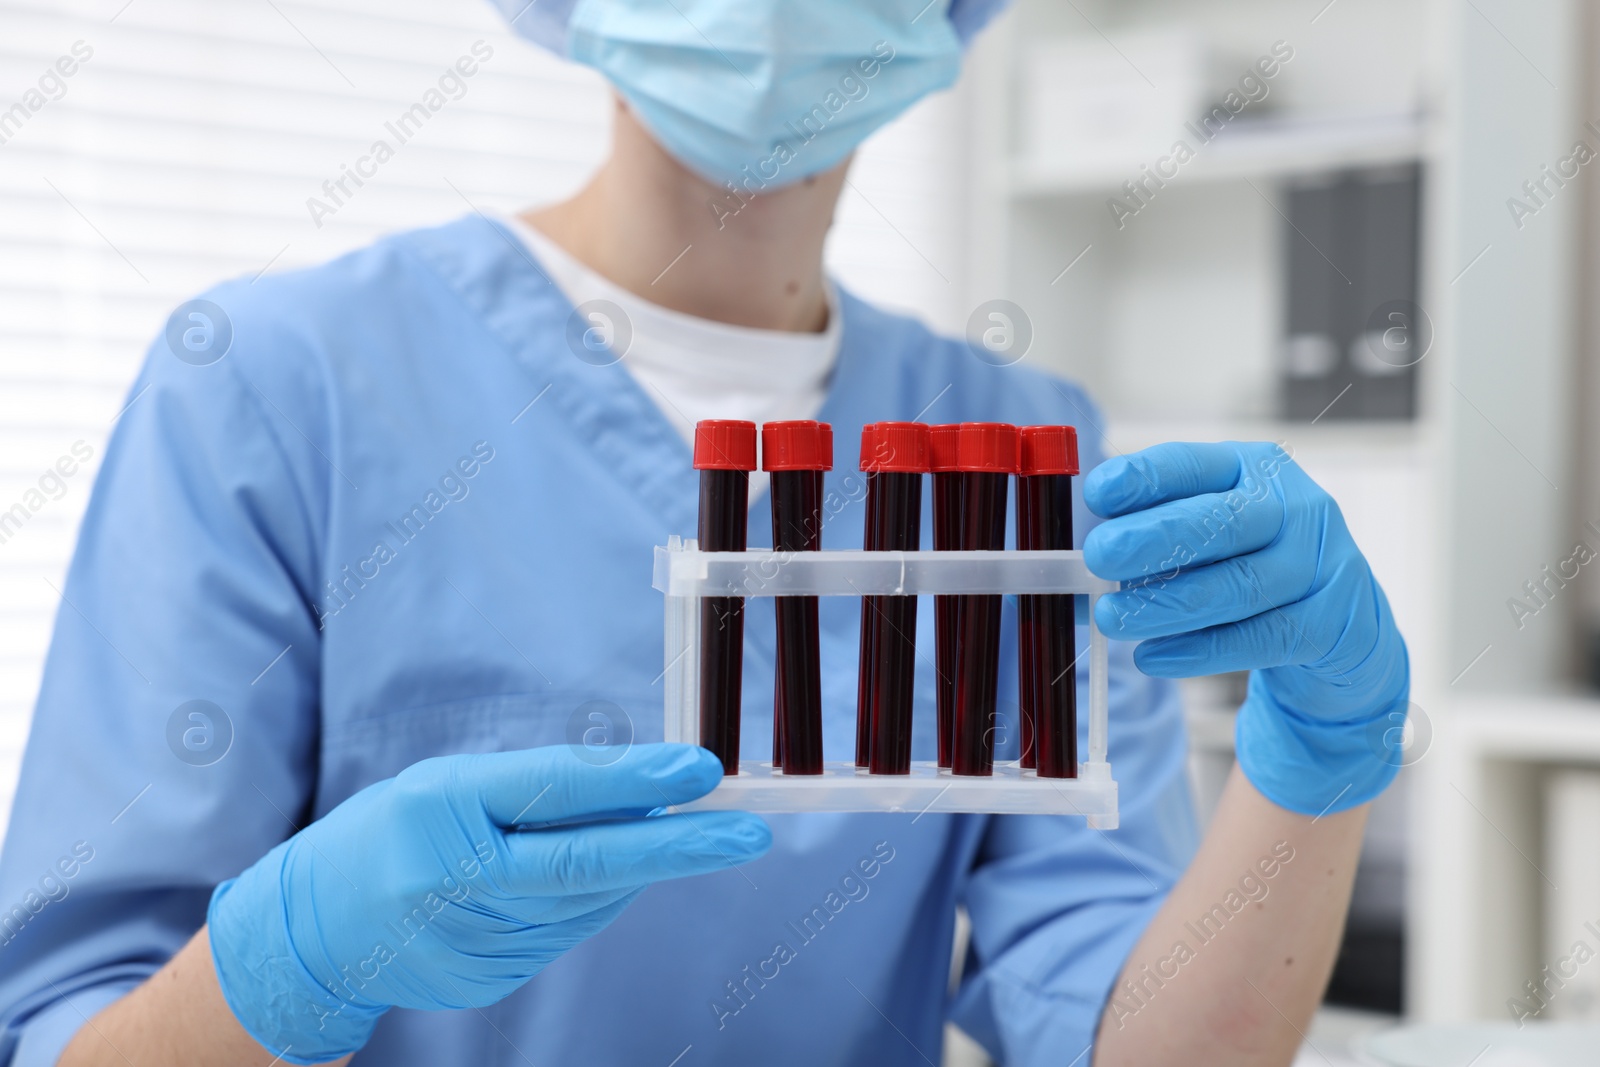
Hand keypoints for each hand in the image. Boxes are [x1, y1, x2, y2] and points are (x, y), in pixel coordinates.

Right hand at [208, 743, 768, 1062]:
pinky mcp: (483, 980)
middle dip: (675, 848)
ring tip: (670, 835)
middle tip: (747, 832)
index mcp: (438, 806)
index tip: (700, 769)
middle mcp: (450, 875)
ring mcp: (467, 938)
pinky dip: (597, 902)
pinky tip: (602, 878)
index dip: (632, 780)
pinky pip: (565, 934)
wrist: (313, 929)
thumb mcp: (454, 786)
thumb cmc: (400, 829)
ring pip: (586, 901)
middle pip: (582, 863)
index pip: (552, 789)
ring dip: (640, 868)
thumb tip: (647, 797)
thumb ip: (543, 790)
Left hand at [1082, 441, 1408, 815]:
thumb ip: (1160, 534)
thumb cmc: (1259, 569)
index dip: (1145, 478)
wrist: (1346, 630)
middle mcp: (1296, 508)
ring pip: (1236, 586)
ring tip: (1112, 619)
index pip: (1194, 465)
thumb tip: (1083, 555)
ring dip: (1165, 604)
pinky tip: (1153, 656)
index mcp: (1256, 471)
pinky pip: (1257, 638)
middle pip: (1220, 522)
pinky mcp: (1329, 622)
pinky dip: (1199, 651)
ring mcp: (1320, 565)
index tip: (1096, 494)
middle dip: (1152, 539)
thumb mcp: (1217, 535)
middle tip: (1098, 556)